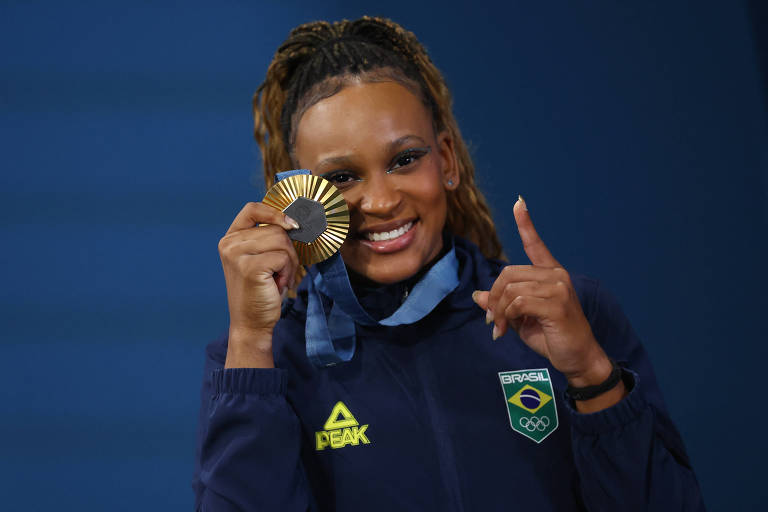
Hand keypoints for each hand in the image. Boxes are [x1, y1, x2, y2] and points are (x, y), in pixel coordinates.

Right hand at [218, 202, 299, 366]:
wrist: (251, 323)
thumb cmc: (261, 291)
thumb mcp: (261, 258)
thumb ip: (269, 238)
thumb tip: (296, 220)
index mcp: (230, 238)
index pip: (253, 208)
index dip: (276, 212)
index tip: (292, 224)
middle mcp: (229, 243)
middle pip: (276, 228)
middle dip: (289, 250)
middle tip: (283, 271)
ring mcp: (237, 254)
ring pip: (282, 241)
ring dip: (290, 262)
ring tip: (279, 278)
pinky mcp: (249, 267)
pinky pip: (283, 257)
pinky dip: (288, 272)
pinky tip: (278, 285)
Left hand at [471, 196, 614, 391]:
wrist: (577, 358)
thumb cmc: (552, 336)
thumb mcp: (520, 318)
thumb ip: (502, 304)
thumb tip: (478, 295)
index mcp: (550, 274)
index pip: (535, 244)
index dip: (526, 223)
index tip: (519, 202)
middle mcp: (556, 275)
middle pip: (508, 274)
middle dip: (493, 298)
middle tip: (492, 320)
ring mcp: (559, 288)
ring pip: (511, 289)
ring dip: (498, 311)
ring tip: (500, 328)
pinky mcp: (557, 304)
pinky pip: (518, 302)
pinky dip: (507, 317)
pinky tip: (508, 329)